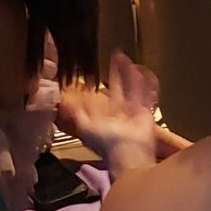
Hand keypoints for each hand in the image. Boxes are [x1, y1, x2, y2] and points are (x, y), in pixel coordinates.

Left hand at [55, 53, 160, 173]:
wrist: (129, 153)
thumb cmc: (107, 143)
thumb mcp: (86, 128)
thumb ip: (77, 114)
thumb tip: (63, 103)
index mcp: (104, 117)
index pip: (100, 98)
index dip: (98, 86)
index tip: (95, 73)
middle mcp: (119, 113)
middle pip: (118, 88)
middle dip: (116, 73)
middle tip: (116, 56)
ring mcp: (133, 112)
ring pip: (132, 88)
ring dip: (129, 74)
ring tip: (126, 59)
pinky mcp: (146, 112)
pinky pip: (147, 95)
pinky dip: (147, 84)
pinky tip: (143, 71)